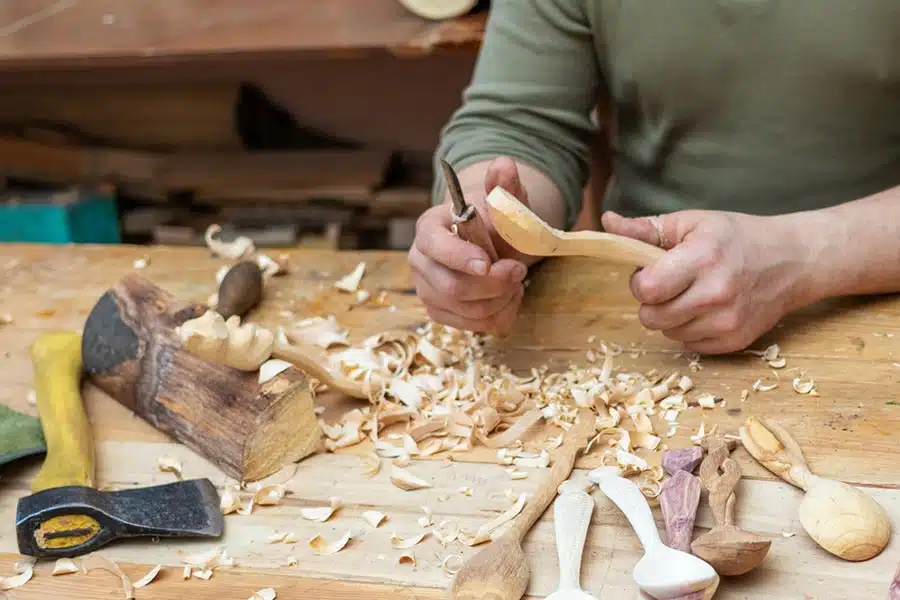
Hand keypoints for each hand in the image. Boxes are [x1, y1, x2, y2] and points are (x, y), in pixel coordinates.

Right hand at [408, 158, 531, 334]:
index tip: (487, 263)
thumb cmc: (496, 223)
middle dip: (493, 285)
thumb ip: (505, 186)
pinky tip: (507, 298)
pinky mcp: (440, 312)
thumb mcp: (505, 202)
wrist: (494, 245)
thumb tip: (504, 165)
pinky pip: (472, 326)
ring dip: (500, 300)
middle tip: (519, 271)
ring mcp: (427, 289)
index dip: (459, 257)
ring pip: (465, 311)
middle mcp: (420, 260)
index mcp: (430, 227)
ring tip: (515, 282)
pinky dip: (498, 316)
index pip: (436, 246)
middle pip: (451, 287)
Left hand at [601, 209, 812, 353]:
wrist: (792, 261)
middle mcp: (715, 294)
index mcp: (702, 258)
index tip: (651, 272)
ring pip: (668, 333)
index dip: (640, 282)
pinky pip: (689, 345)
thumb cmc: (735, 237)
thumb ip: (644, 228)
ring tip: (691, 294)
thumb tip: (607, 221)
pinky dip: (690, 330)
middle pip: (651, 317)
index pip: (647, 289)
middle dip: (652, 301)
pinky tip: (706, 309)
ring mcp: (727, 322)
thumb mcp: (691, 223)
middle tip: (670, 284)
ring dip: (670, 316)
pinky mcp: (735, 341)